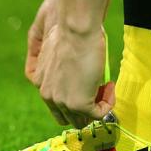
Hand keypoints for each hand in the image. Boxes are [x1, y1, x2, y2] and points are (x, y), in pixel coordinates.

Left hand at [27, 0, 114, 127]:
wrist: (76, 30)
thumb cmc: (72, 34)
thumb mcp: (61, 54)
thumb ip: (63, 68)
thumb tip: (79, 73)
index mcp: (40, 83)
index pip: (55, 103)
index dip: (73, 98)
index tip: (86, 84)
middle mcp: (47, 95)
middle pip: (67, 117)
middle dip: (85, 109)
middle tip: (99, 92)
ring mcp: (62, 102)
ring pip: (82, 120)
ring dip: (97, 106)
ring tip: (106, 87)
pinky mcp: (78, 104)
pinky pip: (98, 114)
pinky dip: (107, 104)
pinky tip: (110, 87)